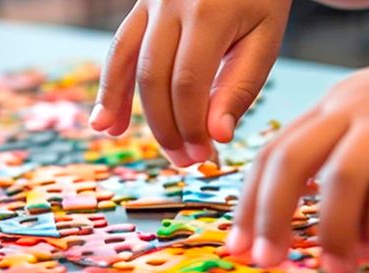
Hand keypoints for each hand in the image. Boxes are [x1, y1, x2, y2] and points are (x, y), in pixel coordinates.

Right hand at [91, 0, 290, 165]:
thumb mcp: (265, 38)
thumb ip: (241, 86)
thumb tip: (217, 136)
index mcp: (208, 13)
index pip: (188, 84)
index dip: (190, 126)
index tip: (202, 155)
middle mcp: (172, 4)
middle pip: (154, 78)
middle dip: (165, 127)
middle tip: (182, 160)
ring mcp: (150, 1)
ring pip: (128, 62)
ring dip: (124, 107)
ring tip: (120, 140)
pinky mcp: (140, 4)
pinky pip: (119, 46)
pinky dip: (109, 84)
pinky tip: (103, 119)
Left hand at [226, 23, 368, 272]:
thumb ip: (359, 153)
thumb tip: (327, 217)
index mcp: (342, 100)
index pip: (275, 148)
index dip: (250, 199)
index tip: (243, 241)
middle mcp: (359, 105)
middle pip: (289, 160)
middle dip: (270, 217)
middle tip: (269, 259)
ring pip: (338, 180)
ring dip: (331, 232)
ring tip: (337, 264)